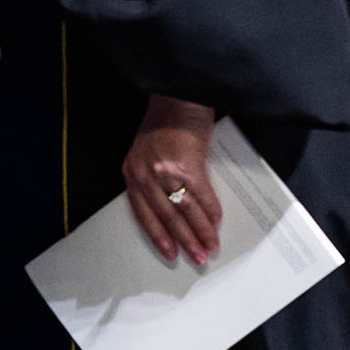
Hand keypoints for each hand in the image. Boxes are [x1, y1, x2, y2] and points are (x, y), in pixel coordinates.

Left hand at [123, 96, 224, 267]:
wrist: (179, 91)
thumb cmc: (166, 117)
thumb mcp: (148, 149)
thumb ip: (154, 176)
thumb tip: (176, 204)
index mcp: (132, 172)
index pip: (143, 214)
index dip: (158, 236)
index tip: (170, 253)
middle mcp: (145, 174)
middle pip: (165, 217)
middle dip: (183, 240)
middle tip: (196, 258)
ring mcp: (166, 171)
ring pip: (184, 210)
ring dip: (200, 231)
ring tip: (210, 247)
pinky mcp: (188, 164)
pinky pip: (201, 195)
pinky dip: (211, 211)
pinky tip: (217, 222)